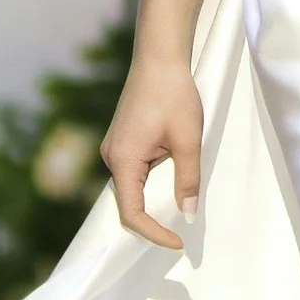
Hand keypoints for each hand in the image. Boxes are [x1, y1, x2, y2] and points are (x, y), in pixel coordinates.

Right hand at [101, 55, 201, 249]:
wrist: (159, 57)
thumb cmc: (174, 95)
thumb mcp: (187, 140)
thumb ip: (188, 179)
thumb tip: (188, 214)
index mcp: (123, 160)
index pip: (131, 213)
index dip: (153, 233)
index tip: (177, 242)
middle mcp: (112, 156)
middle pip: (128, 202)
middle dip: (153, 219)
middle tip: (181, 231)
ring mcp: (115, 147)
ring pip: (132, 186)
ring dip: (154, 198)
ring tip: (181, 204)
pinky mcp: (122, 139)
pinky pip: (134, 171)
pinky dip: (152, 181)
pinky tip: (172, 176)